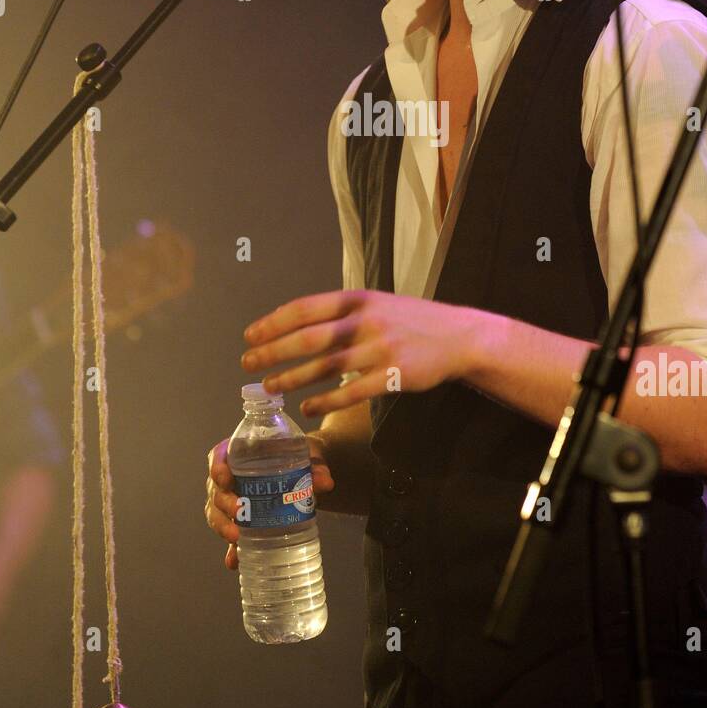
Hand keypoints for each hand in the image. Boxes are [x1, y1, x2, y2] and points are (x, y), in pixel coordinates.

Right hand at [205, 435, 334, 570]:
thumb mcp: (309, 456)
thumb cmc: (300, 457)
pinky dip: (231, 549)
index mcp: (241, 452)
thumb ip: (316, 467)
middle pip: (216, 488)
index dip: (216, 467)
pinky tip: (234, 561)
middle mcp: (230, 476)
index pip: (219, 456)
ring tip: (236, 537)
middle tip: (239, 511)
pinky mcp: (241, 521)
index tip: (224, 478)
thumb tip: (326, 484)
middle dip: (223, 502)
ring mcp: (232, 500)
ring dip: (222, 525)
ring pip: (216, 512)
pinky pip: (231, 534)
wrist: (306, 473)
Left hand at [241, 289, 474, 417]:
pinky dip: (325, 401)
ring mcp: (380, 349)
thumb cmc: (411, 321)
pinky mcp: (393, 376)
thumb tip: (298, 324)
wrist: (459, 336)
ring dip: (292, 378)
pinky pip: (351, 392)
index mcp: (358, 300)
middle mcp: (365, 322)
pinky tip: (308, 408)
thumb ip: (343, 312)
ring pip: (325, 367)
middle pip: (309, 338)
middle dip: (273, 352)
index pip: (305, 308)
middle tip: (247, 364)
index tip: (250, 335)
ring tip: (270, 388)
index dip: (273, 322)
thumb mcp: (377, 304)